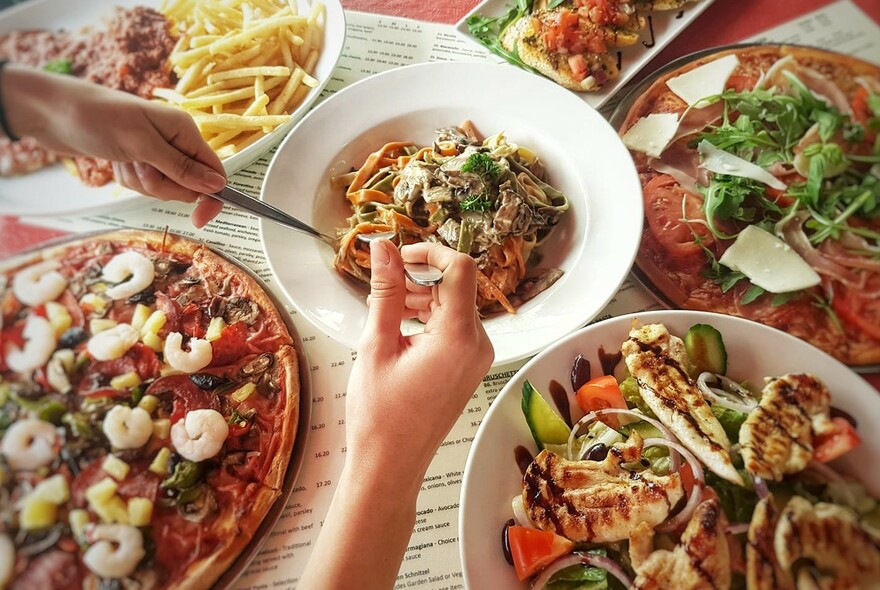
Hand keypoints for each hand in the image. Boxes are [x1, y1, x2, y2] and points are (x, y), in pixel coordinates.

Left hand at [4, 66, 225, 226]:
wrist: (52, 111)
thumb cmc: (97, 119)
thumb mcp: (142, 145)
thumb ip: (181, 168)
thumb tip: (218, 186)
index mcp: (185, 130)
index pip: (214, 171)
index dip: (210, 196)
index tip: (199, 219)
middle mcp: (175, 140)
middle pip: (188, 184)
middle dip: (162, 185)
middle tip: (140, 166)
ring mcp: (156, 151)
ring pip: (164, 187)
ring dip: (141, 182)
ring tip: (123, 160)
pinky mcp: (138, 159)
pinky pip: (144, 185)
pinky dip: (129, 179)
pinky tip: (116, 162)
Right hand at [345, 240, 493, 480]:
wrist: (390, 465)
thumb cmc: (380, 415)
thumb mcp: (376, 345)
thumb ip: (385, 291)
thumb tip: (384, 248)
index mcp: (459, 337)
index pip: (461, 268)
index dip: (431, 252)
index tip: (400, 256)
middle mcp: (478, 345)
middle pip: (457, 286)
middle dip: (421, 278)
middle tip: (384, 285)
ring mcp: (477, 357)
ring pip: (454, 305)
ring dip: (423, 298)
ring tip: (386, 310)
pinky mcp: (469, 366)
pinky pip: (454, 327)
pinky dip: (429, 318)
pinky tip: (399, 327)